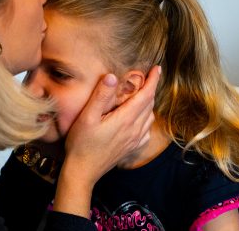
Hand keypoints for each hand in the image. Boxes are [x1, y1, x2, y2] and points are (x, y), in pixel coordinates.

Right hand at [53, 66, 159, 217]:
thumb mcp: (87, 117)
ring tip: (141, 94)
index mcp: (125, 119)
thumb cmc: (81, 143)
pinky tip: (138, 117)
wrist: (83, 171)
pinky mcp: (132, 147)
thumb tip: (112, 77)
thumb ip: (100, 96)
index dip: (153, 80)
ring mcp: (135, 140)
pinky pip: (147, 130)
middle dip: (150, 88)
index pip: (146, 95)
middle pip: (149, 104)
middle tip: (147, 77)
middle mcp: (134, 129)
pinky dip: (147, 118)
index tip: (157, 68)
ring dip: (149, 103)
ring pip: (150, 116)